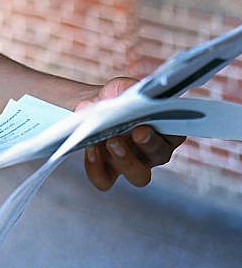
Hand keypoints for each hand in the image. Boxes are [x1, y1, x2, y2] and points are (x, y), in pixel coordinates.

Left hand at [76, 77, 185, 191]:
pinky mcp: (109, 172)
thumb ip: (127, 89)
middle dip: (150, 144)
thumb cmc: (116, 97)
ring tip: (112, 142)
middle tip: (137, 132)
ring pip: (139, 176)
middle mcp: (152, 151)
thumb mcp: (122, 87)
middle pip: (160, 155)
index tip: (153, 122)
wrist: (93, 106)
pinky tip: (91, 149)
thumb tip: (128, 98)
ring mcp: (132, 164)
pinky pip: (105, 180)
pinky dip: (96, 168)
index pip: (176, 134)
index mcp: (163, 130)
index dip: (170, 132)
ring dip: (126, 161)